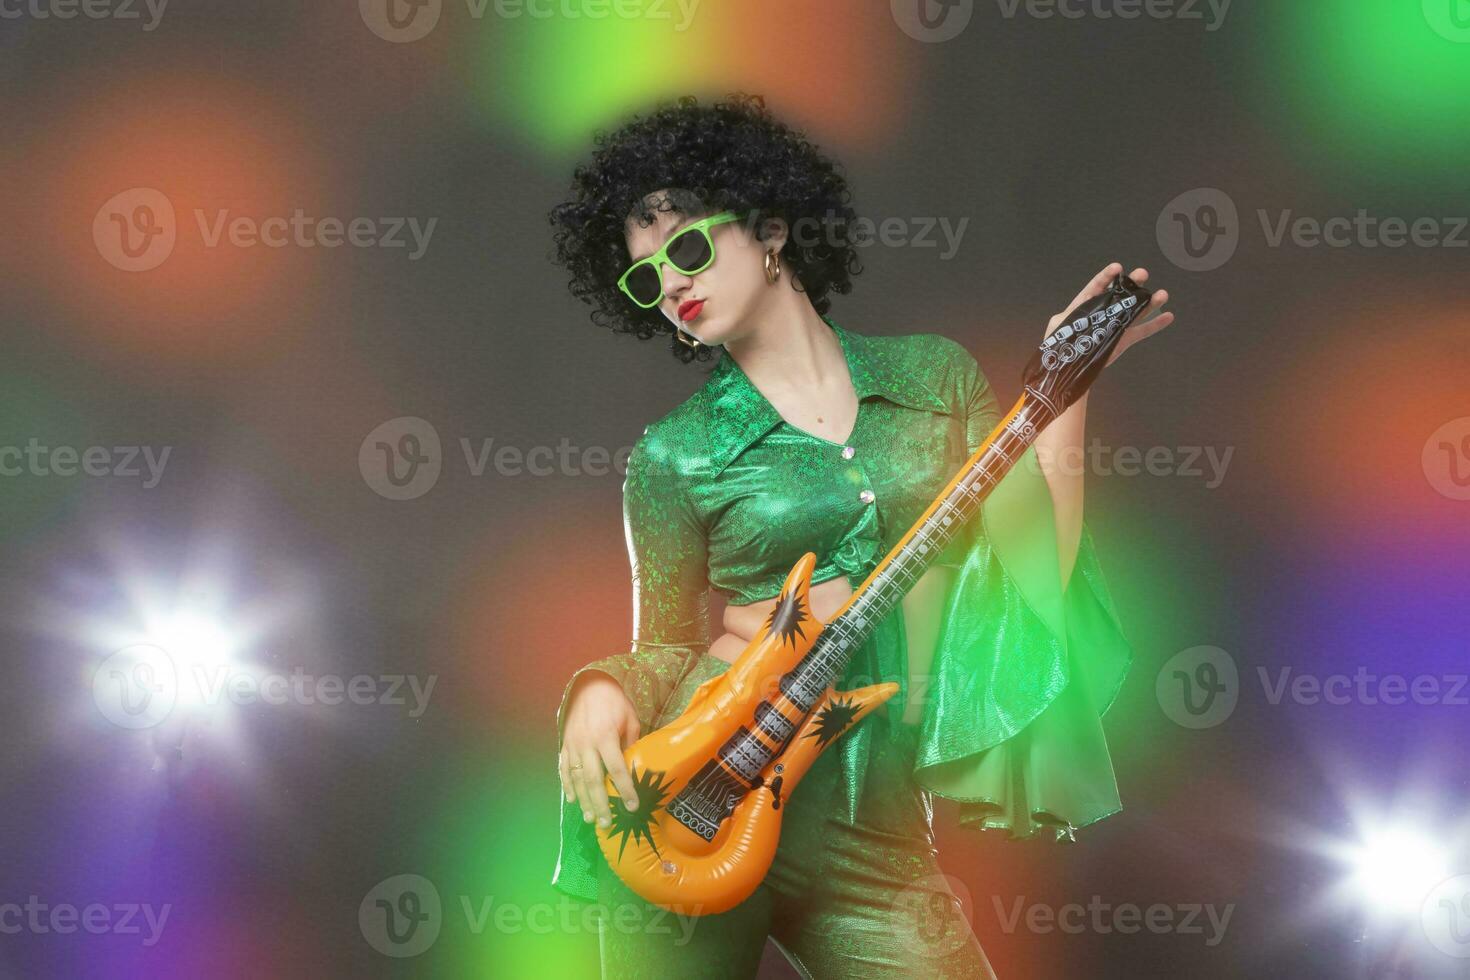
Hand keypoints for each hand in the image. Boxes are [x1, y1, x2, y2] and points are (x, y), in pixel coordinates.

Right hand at [558, 672, 641, 828]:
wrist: (589, 684)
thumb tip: (635, 765)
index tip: (632, 807)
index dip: (624, 790)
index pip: (617, 770)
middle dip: (601, 803)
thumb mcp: (631, 718)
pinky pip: (563, 768)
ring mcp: (573, 745)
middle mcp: (587, 744)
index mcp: (606, 737)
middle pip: (594, 780)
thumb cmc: (615, 701)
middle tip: (607, 823)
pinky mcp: (564, 744)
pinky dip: (567, 786)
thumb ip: (632, 742)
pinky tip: (572, 800)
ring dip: (584, 800)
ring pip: (576, 778)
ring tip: (591, 818)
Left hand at [1045, 262, 1175, 365]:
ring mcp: (1115, 325)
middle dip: (1132, 284)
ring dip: (1150, 303)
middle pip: (1120, 295)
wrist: (1067, 371)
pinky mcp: (1123, 340)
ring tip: (1163, 294)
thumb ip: (1065, 316)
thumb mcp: (1057, 327)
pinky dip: (1155, 325)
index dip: (1107, 276)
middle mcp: (1104, 312)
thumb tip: (1074, 310)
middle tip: (1143, 275)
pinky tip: (1168, 316)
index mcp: (1085, 306)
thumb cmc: (1058, 347)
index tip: (1118, 267)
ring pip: (1135, 311)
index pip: (1096, 286)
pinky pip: (1141, 332)